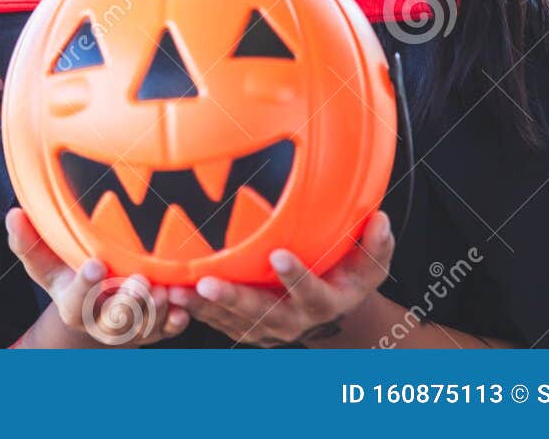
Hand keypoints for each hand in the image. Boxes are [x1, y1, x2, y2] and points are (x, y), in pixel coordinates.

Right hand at [5, 207, 188, 346]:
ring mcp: (129, 330)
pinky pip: (167, 330)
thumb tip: (13, 215)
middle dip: (127, 305)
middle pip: (112, 324)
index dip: (85, 286)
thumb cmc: (68, 273)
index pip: (75, 301)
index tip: (96, 264)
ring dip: (155, 311)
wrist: (95, 305)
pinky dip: (176, 320)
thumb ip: (28, 242)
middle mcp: (100, 323)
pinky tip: (184, 306)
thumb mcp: (45, 262)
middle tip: (138, 282)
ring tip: (164, 290)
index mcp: (73, 305)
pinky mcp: (154, 330)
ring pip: (143, 328)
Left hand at [168, 211, 394, 346]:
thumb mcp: (369, 265)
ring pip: (231, 321)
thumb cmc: (347, 276)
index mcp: (323, 301)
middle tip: (207, 282)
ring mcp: (266, 329)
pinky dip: (192, 309)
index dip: (296, 277)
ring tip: (176, 290)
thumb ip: (375, 245)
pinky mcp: (243, 329)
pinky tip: (167, 292)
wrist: (330, 314)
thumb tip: (381, 218)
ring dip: (203, 306)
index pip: (312, 293)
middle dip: (234, 299)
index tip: (278, 254)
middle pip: (262, 314)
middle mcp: (293, 320)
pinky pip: (216, 322)